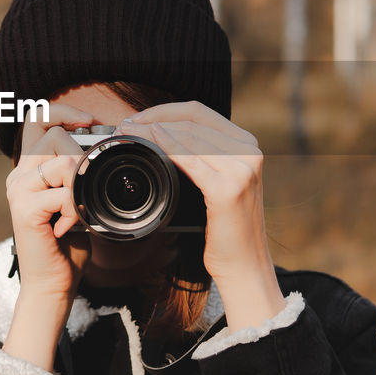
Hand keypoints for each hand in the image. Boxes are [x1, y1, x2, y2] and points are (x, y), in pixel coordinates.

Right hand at [1, 104, 93, 368]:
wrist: (53, 281)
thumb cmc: (68, 243)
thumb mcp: (76, 199)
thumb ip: (78, 172)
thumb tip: (101, 148)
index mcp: (28, 167)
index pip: (37, 118)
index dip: (63, 110)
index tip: (89, 120)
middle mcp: (19, 174)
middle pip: (55, 136)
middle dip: (81, 160)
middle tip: (83, 192)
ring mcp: (18, 189)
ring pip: (63, 161)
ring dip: (81, 187)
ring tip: (76, 213)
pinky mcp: (25, 207)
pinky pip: (66, 192)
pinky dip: (77, 210)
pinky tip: (70, 227)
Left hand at [118, 102, 286, 330]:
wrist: (244, 264)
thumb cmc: (225, 226)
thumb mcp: (219, 181)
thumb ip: (203, 155)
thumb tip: (161, 133)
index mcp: (246, 143)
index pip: (199, 112)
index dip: (163, 111)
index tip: (137, 118)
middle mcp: (249, 151)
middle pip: (192, 119)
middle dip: (153, 118)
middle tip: (126, 125)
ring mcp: (242, 169)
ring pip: (189, 135)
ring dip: (154, 130)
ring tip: (130, 134)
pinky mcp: (229, 189)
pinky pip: (192, 160)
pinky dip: (168, 148)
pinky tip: (151, 143)